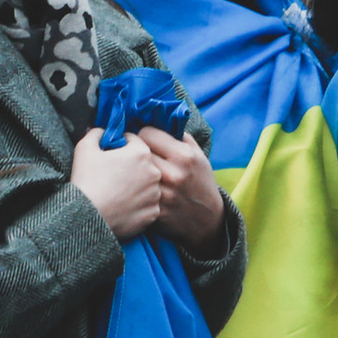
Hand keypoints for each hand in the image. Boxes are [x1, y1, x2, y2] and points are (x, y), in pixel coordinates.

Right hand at [69, 126, 164, 240]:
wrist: (87, 217)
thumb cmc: (86, 180)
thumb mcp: (85, 148)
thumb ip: (97, 133)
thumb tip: (103, 131)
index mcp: (141, 152)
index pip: (134, 141)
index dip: (121, 146)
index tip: (111, 155)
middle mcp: (154, 172)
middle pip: (144, 163)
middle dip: (132, 166)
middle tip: (114, 176)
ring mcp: (155, 195)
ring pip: (148, 185)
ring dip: (137, 185)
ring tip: (119, 193)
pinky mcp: (153, 213)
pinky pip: (148, 205)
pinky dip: (139, 205)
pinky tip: (124, 206)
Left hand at [140, 127, 226, 251]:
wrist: (206, 219)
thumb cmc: (199, 181)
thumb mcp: (197, 154)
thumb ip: (177, 135)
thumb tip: (154, 118)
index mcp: (183, 155)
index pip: (146, 133)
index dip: (143, 135)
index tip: (144, 141)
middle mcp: (173, 174)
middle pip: (135, 152)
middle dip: (134, 152)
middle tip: (135, 156)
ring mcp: (162, 195)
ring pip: (132, 173)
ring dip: (131, 171)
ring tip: (133, 171)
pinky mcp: (155, 212)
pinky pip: (134, 193)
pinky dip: (132, 190)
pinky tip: (135, 190)